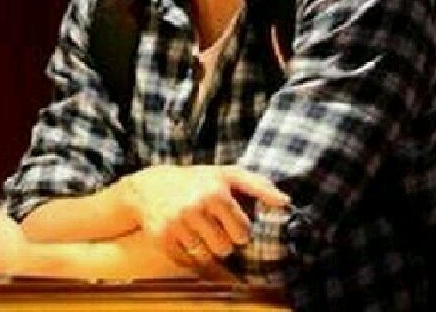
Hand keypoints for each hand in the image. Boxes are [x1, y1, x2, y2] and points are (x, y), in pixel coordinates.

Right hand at [116, 164, 288, 266]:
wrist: (150, 187)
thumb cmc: (197, 180)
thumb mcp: (226, 174)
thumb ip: (258, 185)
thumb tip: (286, 202)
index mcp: (216, 189)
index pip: (243, 230)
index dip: (242, 231)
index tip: (236, 226)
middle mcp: (196, 205)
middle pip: (227, 247)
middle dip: (226, 241)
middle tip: (217, 228)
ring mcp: (178, 222)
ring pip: (209, 256)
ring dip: (209, 249)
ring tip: (202, 232)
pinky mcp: (163, 237)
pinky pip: (189, 262)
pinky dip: (191, 256)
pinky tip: (186, 237)